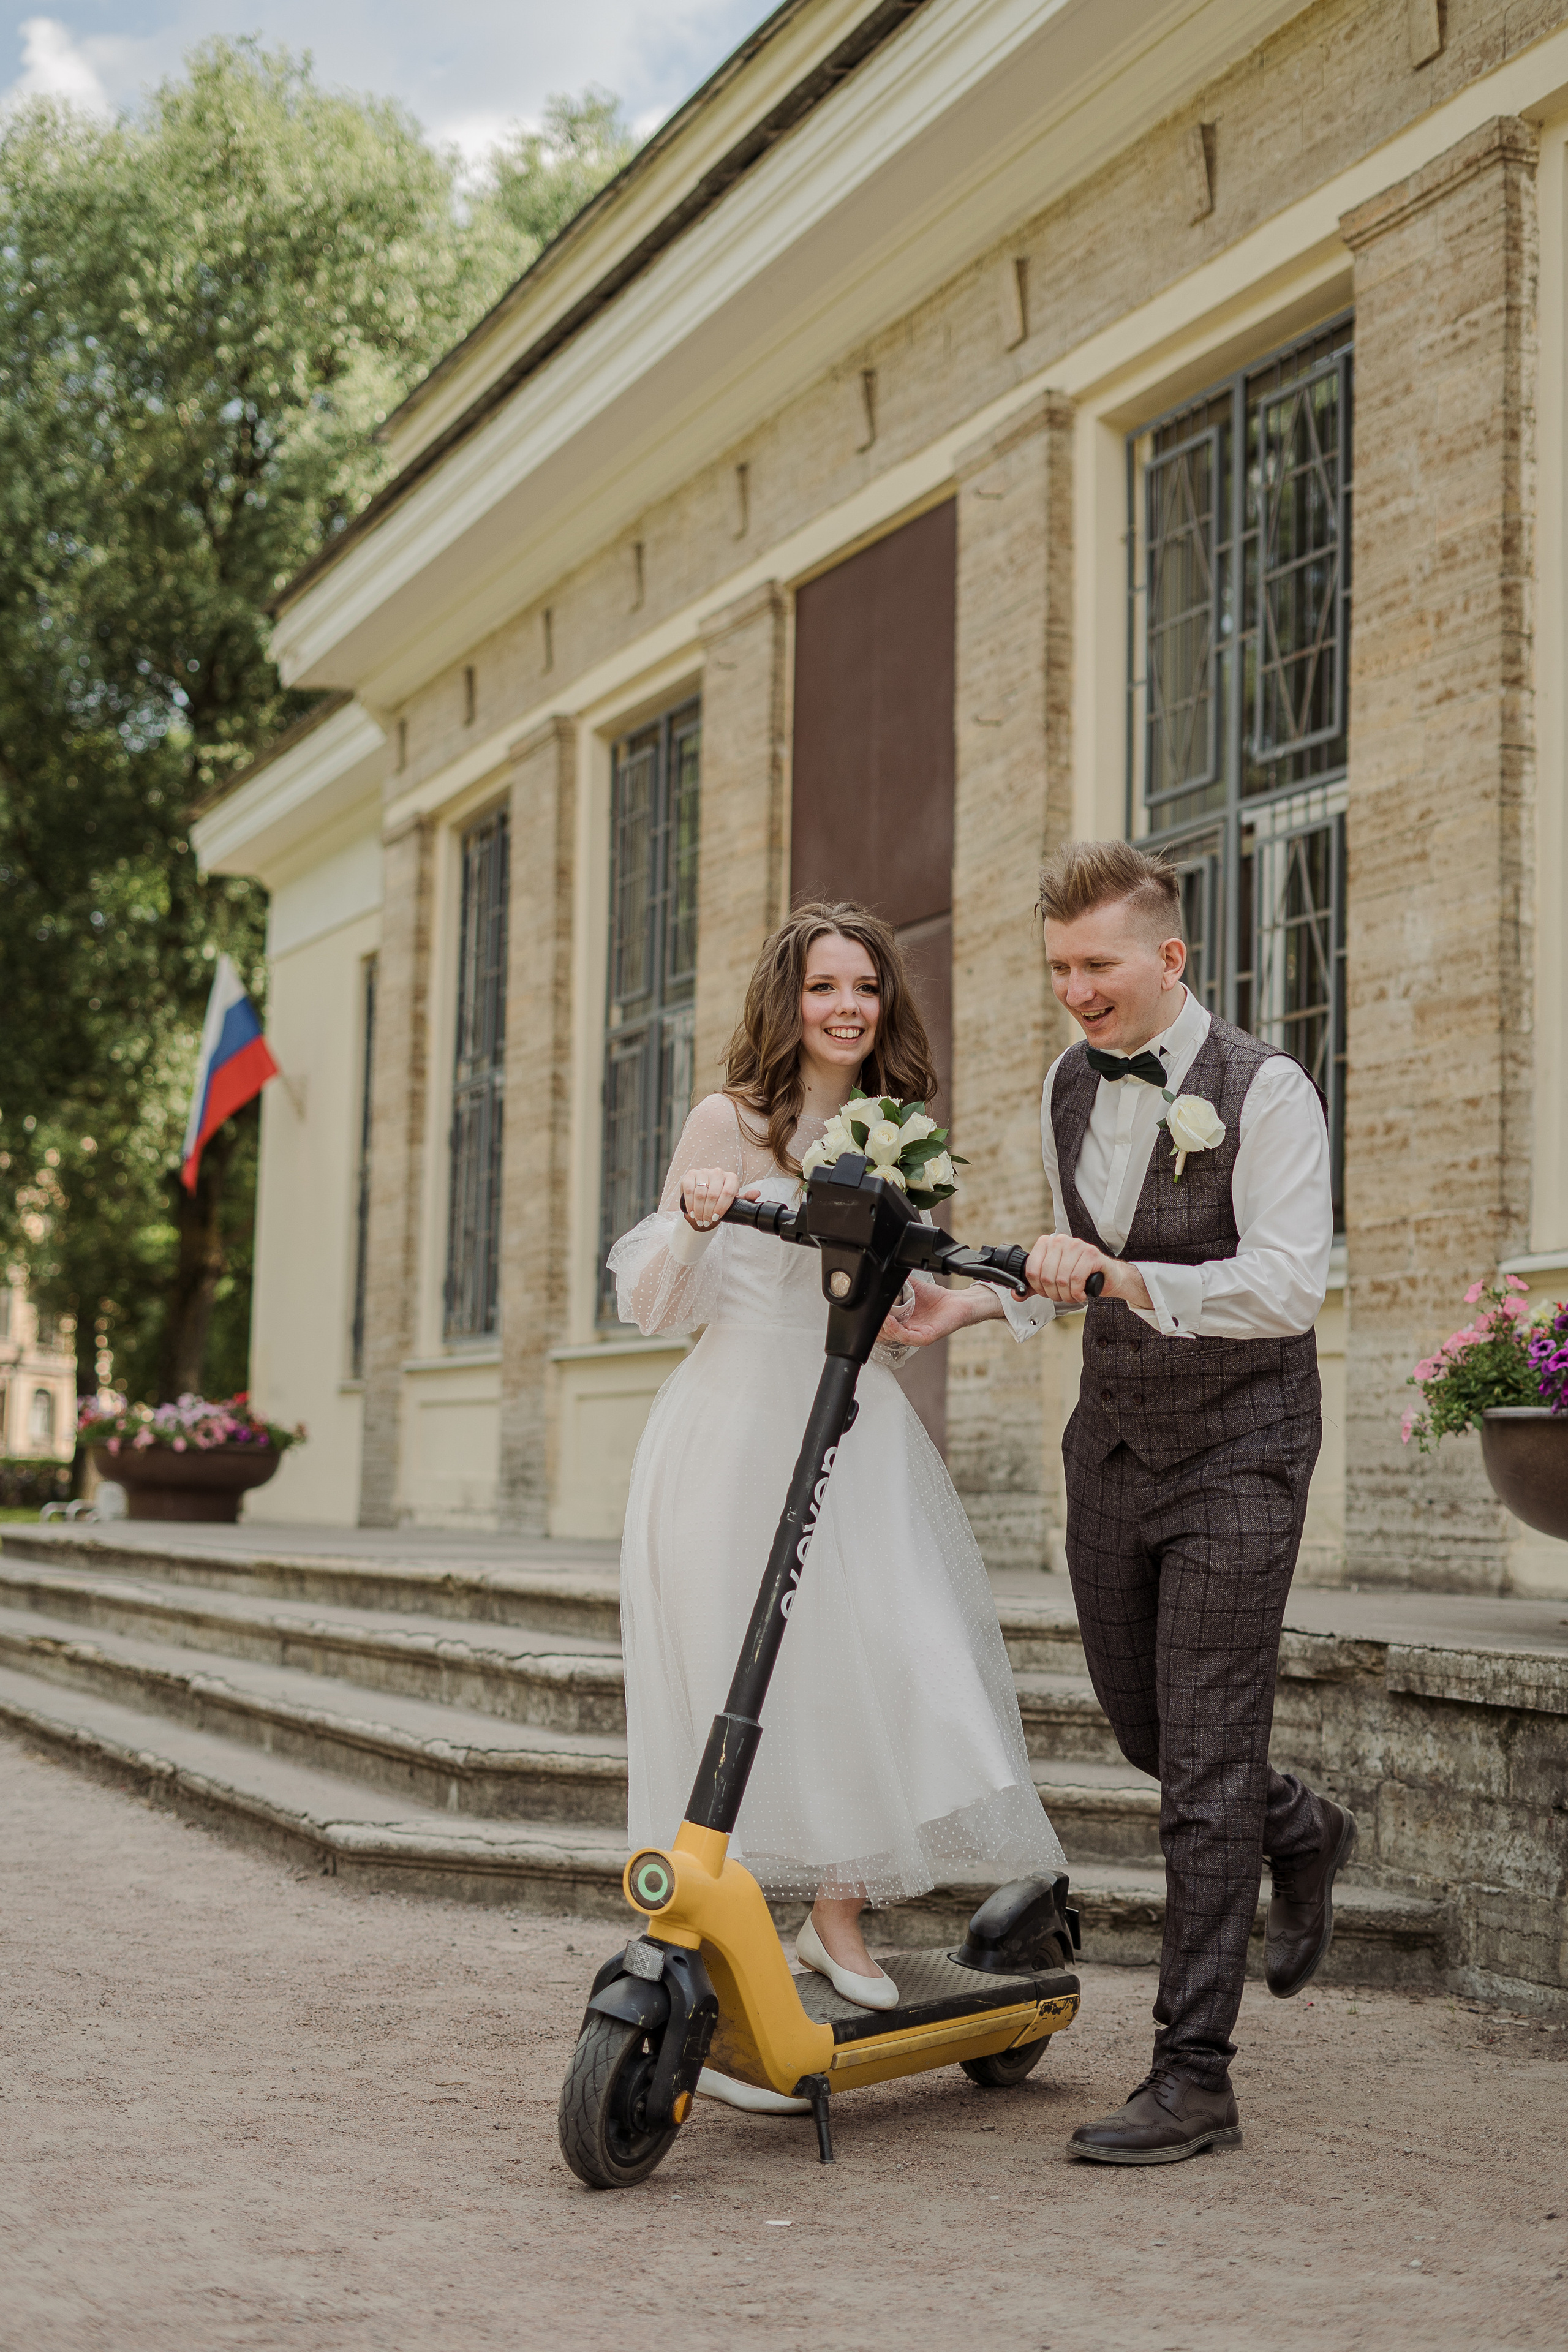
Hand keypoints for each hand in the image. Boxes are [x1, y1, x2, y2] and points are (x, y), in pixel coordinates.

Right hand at [680, 1168, 753, 1229]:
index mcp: (731, 1178)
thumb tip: (757, 1193)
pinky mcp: (691, 1174)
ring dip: (699, 1210)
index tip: (716, 1218)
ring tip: (699, 1219)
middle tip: (706, 1221)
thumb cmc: (721, 1200)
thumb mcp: (734, 1201)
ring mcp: (704, 1172)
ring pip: (700, 1193)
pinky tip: (692, 1212)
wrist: (704, 1196)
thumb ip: (746, 1199)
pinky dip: (690, 1203)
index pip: (727, 1193)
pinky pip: (689, 1190)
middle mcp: (718, 1172)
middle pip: (713, 1194)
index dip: (721, 1208)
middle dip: (708, 1212)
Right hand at [880, 1277, 996, 1346]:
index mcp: (901, 1321)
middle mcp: (907, 1330)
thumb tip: (884, 1271)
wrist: (957, 1301)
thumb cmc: (935, 1298)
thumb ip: (898, 1282)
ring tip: (880, 1315)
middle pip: (884, 1333)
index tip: (866, 1309)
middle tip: (872, 1311)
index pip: (881, 1326)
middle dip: (876, 1322)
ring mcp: (916, 1335)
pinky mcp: (926, 1337)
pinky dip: (897, 1330)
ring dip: (884, 1326)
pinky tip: (891, 1321)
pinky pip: (908, 1337)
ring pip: (894, 1336)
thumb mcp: (912, 1287)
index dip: (872, 1319)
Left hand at [1024, 1232, 1138, 1306]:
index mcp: (1047, 1243)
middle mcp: (1060, 1240)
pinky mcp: (1091, 1254)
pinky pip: (1076, 1278)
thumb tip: (1016, 1294)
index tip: (1047, 1292)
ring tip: (1073, 1295)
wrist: (1106, 1276)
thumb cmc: (1079, 1277)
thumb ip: (1033, 1286)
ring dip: (1067, 1295)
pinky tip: (1081, 1293)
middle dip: (1054, 1294)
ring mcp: (1076, 1245)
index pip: (1032, 1270)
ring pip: (1061, 1279)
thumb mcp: (1052, 1281)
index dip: (1038, 1288)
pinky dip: (1077, 1292)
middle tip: (1063, 1296)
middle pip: (1046, 1277)